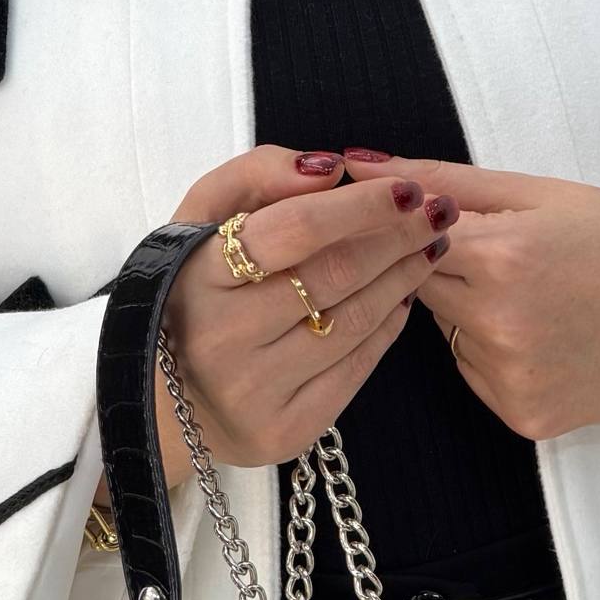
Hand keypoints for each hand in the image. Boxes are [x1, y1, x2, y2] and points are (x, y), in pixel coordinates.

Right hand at [147, 147, 455, 476]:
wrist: (161, 395)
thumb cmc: (191, 290)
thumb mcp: (200, 219)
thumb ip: (257, 175)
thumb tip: (329, 168)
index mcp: (196, 276)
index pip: (293, 231)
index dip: (360, 207)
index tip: (408, 187)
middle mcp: (223, 339)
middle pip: (334, 276)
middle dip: (397, 237)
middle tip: (438, 212)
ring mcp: (255, 391)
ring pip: (354, 322)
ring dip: (404, 277)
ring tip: (429, 246)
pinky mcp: (285, 430)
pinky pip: (357, 368)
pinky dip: (389, 324)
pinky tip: (403, 295)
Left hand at [342, 154, 599, 438]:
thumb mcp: (536, 191)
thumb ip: (438, 178)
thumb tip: (356, 163)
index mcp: (501, 255)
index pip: (400, 240)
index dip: (413, 228)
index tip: (426, 221)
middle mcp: (499, 325)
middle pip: (418, 289)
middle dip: (445, 268)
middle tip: (506, 256)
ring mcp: (511, 379)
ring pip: (446, 335)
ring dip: (468, 314)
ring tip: (539, 297)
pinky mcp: (523, 417)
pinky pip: (475, 376)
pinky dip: (495, 356)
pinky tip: (549, 337)